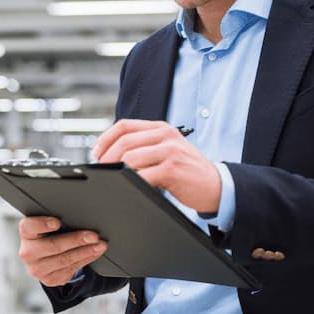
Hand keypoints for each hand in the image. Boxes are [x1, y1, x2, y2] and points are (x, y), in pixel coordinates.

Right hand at [17, 216, 107, 286]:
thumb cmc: (48, 234)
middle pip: (53, 246)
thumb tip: (79, 216)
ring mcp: (38, 269)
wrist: (43, 258)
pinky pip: (71, 269)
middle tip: (93, 236)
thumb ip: (55, 220)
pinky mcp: (50, 280)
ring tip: (99, 245)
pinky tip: (94, 253)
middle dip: (76, 240)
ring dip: (86, 252)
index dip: (42, 224)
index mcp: (26, 234)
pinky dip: (86, 260)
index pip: (29, 227)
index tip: (57, 222)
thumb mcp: (46, 225)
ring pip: (65, 260)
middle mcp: (28, 253)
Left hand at [92, 118, 221, 213]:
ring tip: (113, 180)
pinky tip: (129, 187)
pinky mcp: (172, 169)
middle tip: (101, 171)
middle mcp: (165, 135)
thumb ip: (145, 147)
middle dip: (107, 157)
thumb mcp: (168, 150)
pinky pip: (143, 175)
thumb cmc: (188, 170)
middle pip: (124, 141)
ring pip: (130, 157)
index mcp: (161, 128)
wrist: (216, 185)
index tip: (96, 153)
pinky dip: (131, 182)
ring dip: (117, 170)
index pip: (124, 126)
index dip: (105, 139)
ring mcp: (169, 151)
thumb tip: (112, 155)